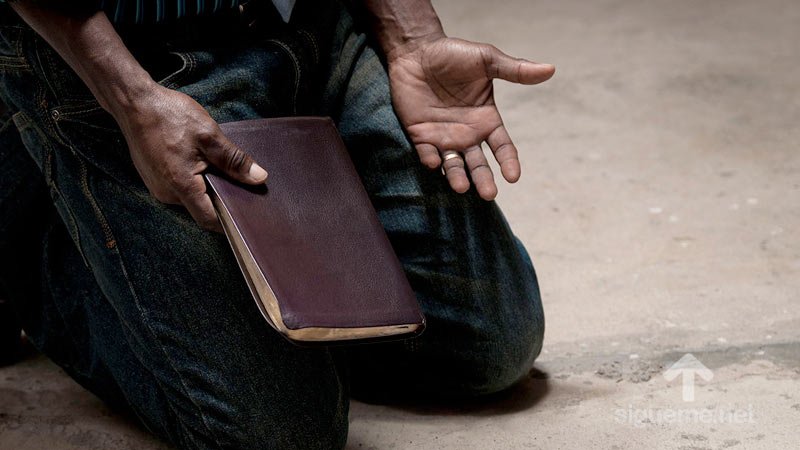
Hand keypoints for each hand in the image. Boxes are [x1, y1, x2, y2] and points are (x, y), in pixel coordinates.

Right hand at [112, 84, 267, 231]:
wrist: (133, 103)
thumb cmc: (169, 116)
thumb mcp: (208, 135)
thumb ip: (234, 160)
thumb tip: (259, 178)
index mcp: (181, 186)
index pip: (209, 219)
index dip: (229, 222)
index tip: (248, 218)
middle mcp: (167, 193)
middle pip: (201, 209)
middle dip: (222, 202)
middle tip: (245, 189)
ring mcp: (158, 187)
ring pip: (191, 198)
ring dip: (208, 189)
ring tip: (226, 173)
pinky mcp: (154, 178)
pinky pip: (180, 188)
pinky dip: (196, 182)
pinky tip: (205, 165)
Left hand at [388, 37, 553, 199]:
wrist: (416, 51)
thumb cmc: (453, 54)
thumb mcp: (486, 60)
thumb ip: (514, 70)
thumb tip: (550, 68)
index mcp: (486, 120)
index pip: (502, 147)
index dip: (508, 161)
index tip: (513, 176)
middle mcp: (467, 134)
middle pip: (479, 164)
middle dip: (484, 180)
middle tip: (489, 194)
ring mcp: (443, 137)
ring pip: (453, 165)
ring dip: (457, 177)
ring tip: (461, 187)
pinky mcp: (420, 136)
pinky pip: (426, 153)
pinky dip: (430, 160)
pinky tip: (435, 162)